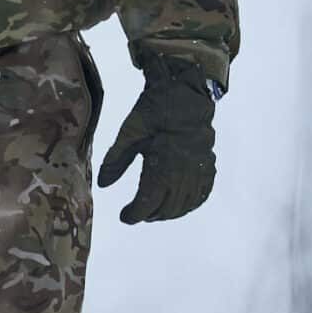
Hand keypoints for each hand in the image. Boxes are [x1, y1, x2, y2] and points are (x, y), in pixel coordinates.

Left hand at [98, 61, 218, 222]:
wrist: (185, 95)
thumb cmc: (154, 112)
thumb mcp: (128, 133)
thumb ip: (116, 160)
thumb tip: (103, 185)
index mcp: (162, 166)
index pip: (147, 202)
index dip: (135, 214)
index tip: (125, 217)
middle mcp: (183, 173)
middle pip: (167, 208)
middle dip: (150, 215)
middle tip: (136, 213)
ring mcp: (198, 170)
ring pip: (185, 204)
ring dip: (169, 213)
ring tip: (154, 212)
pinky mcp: (208, 164)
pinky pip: (203, 192)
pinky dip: (191, 204)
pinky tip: (180, 205)